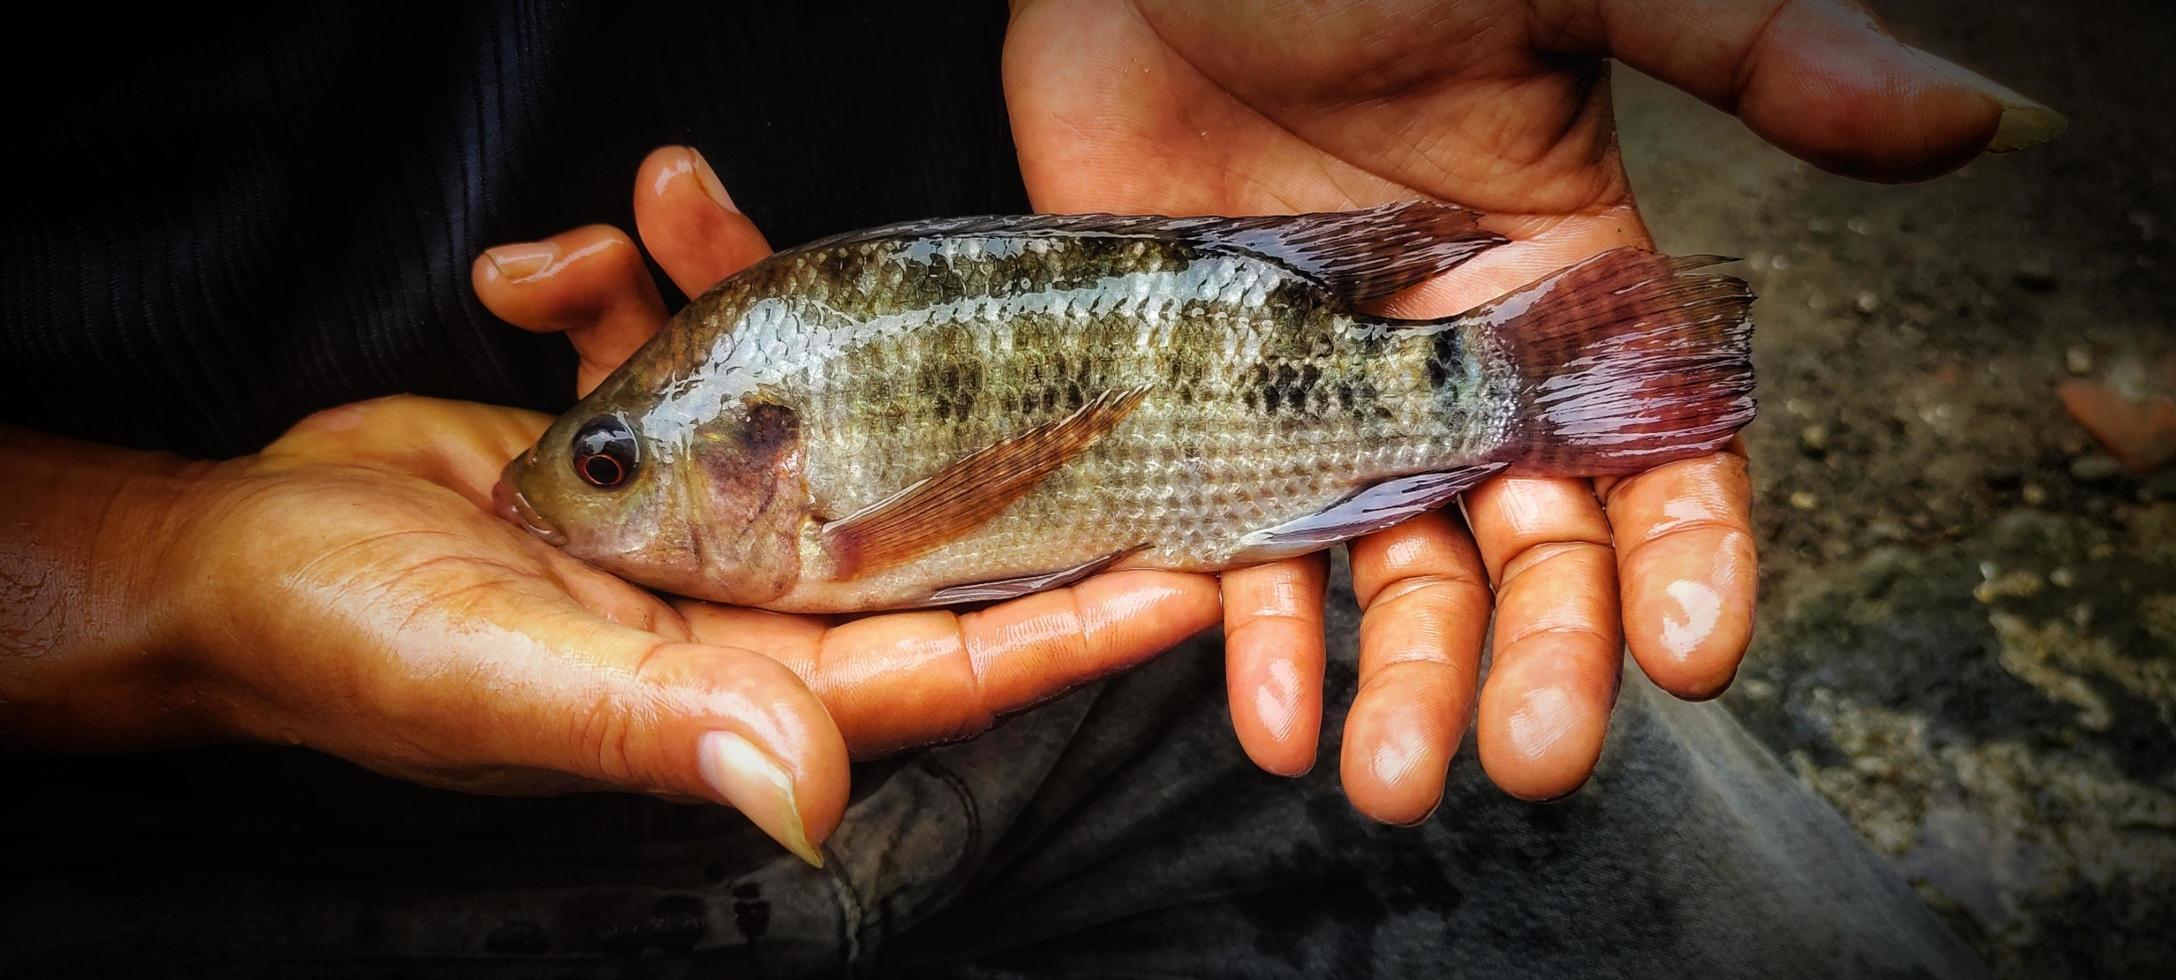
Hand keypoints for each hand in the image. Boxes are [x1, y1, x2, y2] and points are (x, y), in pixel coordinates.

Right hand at [1, 153, 1218, 863]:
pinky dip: (609, 283)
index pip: (947, 661)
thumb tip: (808, 785)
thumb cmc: (347, 645)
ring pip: (778, 386)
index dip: (1072, 623)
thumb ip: (662, 720)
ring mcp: (684, 511)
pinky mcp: (623, 437)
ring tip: (667, 198)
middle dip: (968, 414)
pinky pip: (663, 338)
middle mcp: (734, 596)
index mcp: (738, 677)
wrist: (220, 565)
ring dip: (733, 280)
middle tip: (1061, 329)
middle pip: (903, 512)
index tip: (1188, 573)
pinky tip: (544, 261)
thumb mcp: (501, 677)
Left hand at [1004, 0, 2060, 818]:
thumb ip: (1759, 51)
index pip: (1663, 455)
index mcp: (1570, 285)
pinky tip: (1256, 702)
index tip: (1692, 654)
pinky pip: (1229, 542)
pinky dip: (1237, 628)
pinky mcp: (1200, 407)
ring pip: (1383, 572)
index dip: (1690, 558)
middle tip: (1527, 757)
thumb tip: (1970, 122)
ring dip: (1393, 683)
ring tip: (1381, 781)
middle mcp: (1453, 367)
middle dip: (1537, 660)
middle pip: (1523, 551)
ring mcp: (1321, 399)